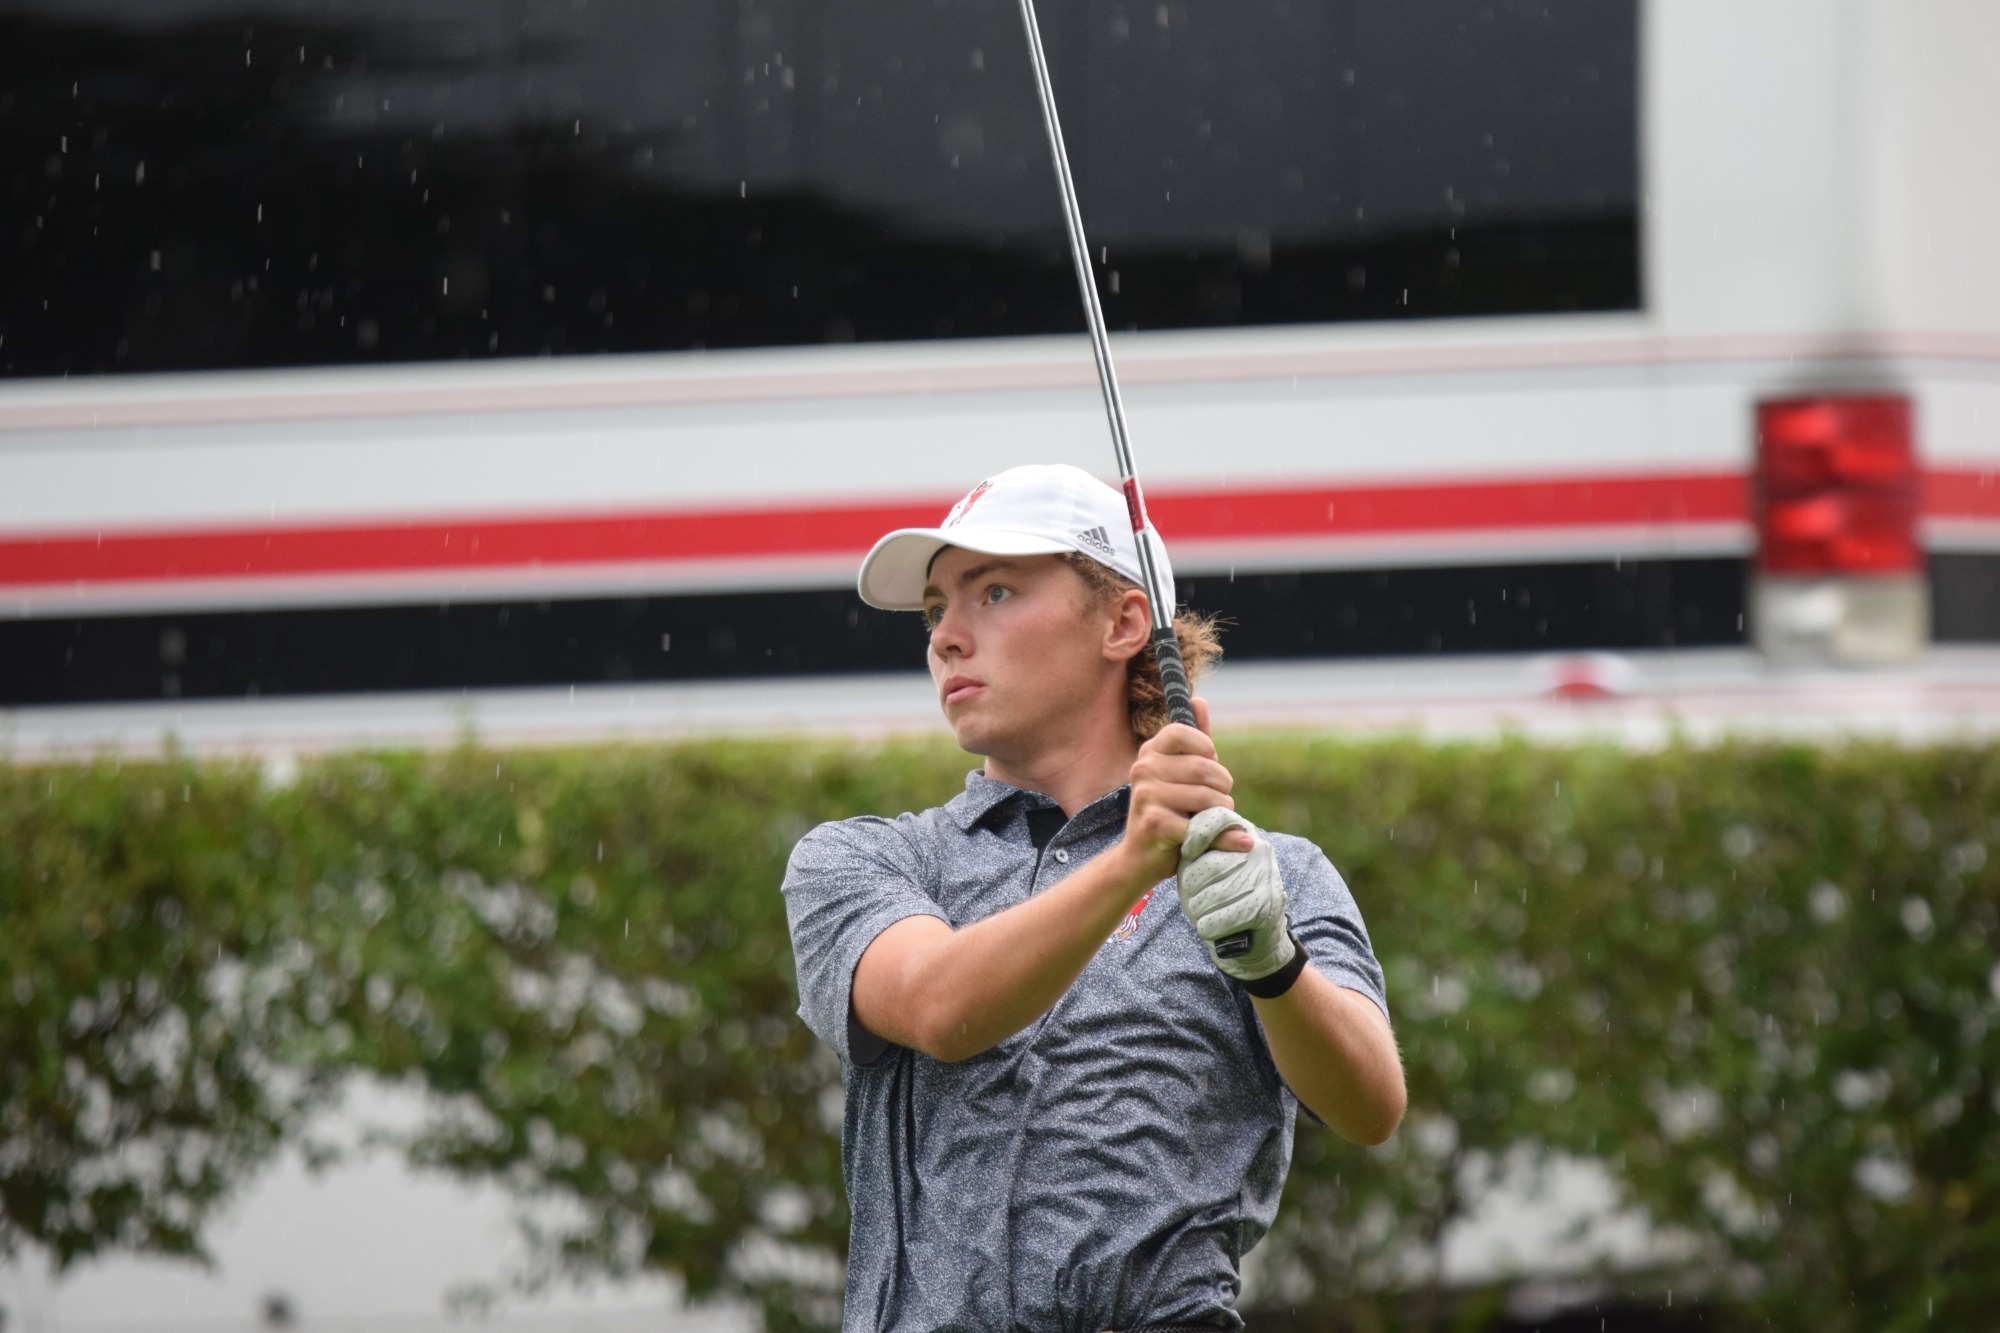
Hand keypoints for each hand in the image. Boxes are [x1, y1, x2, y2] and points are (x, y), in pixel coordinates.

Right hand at [1120, 697, 1252, 886]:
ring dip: (1223, 813)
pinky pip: (1202, 826)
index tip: (1208, 768)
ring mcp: (1146, 795)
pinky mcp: (1155, 823)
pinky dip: (1225, 837)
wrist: (1139, 859)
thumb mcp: (1180, 775)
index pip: (1183, 732)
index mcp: (1150, 752)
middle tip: (1220, 803)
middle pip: (1205, 768)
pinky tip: (1234, 842)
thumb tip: (1199, 701)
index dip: (1206, 749)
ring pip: (1208, 797)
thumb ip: (1194, 741)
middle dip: (1223, 788)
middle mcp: (1143, 769)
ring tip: (1216, 821)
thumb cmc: (1167, 812)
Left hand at [1177, 807, 1295, 981]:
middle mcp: (1259, 851)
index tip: (1186, 851)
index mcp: (1244, 833)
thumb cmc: (1221, 895)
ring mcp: (1265, 878)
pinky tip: (1208, 927)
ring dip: (1197, 909)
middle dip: (1191, 885)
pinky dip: (1208, 926)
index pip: (1219, 818)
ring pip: (1212, 894)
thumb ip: (1196, 849)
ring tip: (1200, 911)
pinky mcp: (1266, 906)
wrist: (1254, 935)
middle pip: (1209, 865)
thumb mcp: (1207, 865)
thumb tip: (1182, 838)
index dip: (1197, 834)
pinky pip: (1223, 917)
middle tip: (1191, 896)